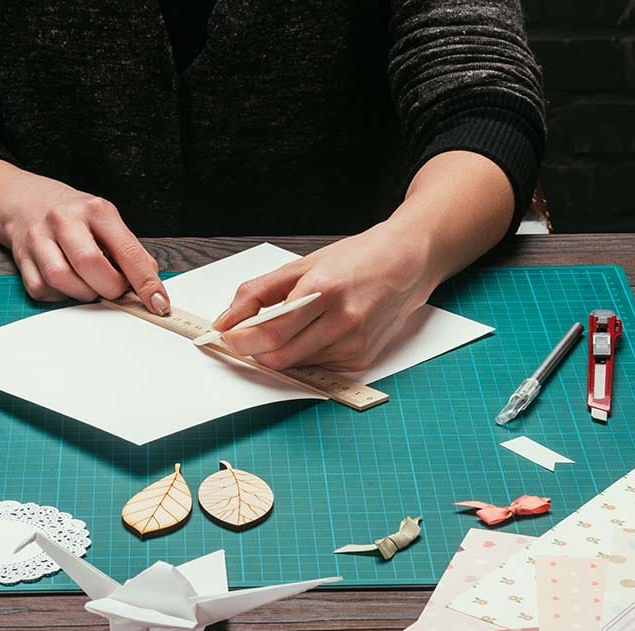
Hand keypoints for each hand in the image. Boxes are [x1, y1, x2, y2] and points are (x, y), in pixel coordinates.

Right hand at [0, 159, 169, 313]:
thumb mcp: (105, 219)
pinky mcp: (22, 258)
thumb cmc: (73, 215)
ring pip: (62, 279)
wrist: (23, 200)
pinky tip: (68, 284)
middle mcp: (65, 220)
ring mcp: (40, 238)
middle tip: (116, 289)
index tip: (158, 302)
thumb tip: (150, 284)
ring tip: (91, 285)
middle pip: (91, 265)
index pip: (126, 251)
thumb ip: (127, 250)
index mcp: (95, 210)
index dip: (145, 282)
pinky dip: (60, 295)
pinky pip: (43, 289)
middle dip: (110, 288)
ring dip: (83, 293)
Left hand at [213, 223, 437, 371]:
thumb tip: (226, 320)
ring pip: (296, 364)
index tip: (226, 336)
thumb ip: (258, 293)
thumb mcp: (303, 264)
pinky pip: (318, 366)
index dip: (240, 340)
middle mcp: (343, 320)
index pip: (271, 332)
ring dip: (282, 351)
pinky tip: (319, 331)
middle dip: (255, 350)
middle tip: (247, 335)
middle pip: (280, 356)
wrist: (408, 262)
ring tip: (294, 324)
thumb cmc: (357, 259)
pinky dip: (306, 353)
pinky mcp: (362, 358)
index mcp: (324, 290)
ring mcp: (355, 343)